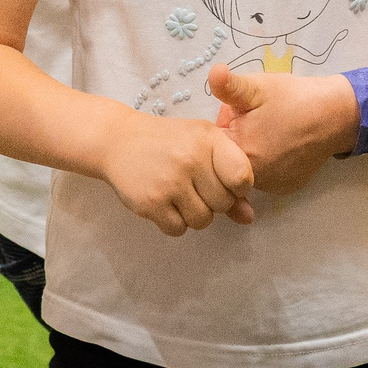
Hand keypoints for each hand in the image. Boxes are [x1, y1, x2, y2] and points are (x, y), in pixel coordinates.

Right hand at [103, 110, 255, 235]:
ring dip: (193, 214)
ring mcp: (170, 182)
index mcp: (208, 138)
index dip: (237, 188)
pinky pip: (178, 229)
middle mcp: (191, 158)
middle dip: (212, 201)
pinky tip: (164, 202)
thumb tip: (249, 218)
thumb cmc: (168, 143)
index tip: (223, 182)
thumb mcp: (201, 146)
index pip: (242, 177)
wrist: (118, 140)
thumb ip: (228, 178)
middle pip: (223, 204)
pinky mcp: (151, 202)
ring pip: (202, 221)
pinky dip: (173, 222)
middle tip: (194, 186)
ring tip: (178, 194)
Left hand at [209, 63, 359, 195]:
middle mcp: (254, 179)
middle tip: (255, 119)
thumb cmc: (294, 98)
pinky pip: (266, 177)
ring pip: (246, 170)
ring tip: (269, 130)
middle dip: (234, 141)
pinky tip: (280, 144)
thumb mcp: (258, 87)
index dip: (220, 127)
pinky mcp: (287, 187)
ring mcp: (272, 186)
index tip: (237, 113)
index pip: (210, 148)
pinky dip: (267, 164)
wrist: (337, 114)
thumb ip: (230, 86)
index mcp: (241, 153)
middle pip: (226, 163)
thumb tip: (213, 72)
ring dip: (250, 153)